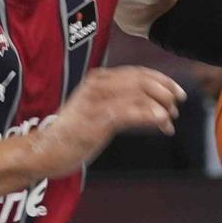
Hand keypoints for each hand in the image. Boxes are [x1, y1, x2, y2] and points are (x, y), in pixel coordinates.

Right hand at [30, 66, 184, 178]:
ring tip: (169, 119)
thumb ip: (118, 103)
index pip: (137, 71)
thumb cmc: (72, 134)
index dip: (162, 80)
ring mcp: (96, 101)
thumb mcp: (97, 111)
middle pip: (141, 79)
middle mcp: (97, 85)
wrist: (44, 151)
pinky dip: (150, 114)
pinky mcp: (96, 119)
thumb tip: (151, 106)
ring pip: (139, 93)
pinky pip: (130, 111)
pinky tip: (162, 122)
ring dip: (161, 105)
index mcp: (98, 79)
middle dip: (165, 91)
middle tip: (178, 105)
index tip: (178, 92)